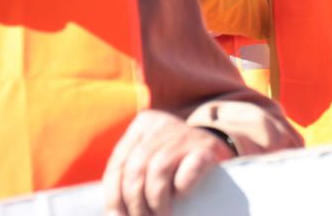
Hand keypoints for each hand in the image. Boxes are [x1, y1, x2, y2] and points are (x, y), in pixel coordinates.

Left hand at [103, 109, 234, 215]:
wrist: (219, 153)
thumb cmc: (176, 164)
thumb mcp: (150, 161)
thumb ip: (129, 178)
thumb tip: (113, 213)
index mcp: (143, 125)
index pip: (117, 164)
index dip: (114, 197)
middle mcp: (163, 124)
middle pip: (135, 169)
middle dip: (135, 204)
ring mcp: (186, 134)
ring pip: (157, 171)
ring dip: (155, 202)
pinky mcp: (207, 148)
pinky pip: (187, 172)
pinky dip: (181, 189)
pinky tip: (181, 198)